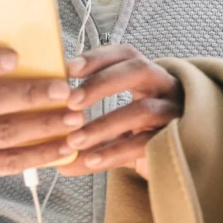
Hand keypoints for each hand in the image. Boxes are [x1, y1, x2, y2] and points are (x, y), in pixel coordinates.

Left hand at [53, 44, 182, 178]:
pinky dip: (114, 152)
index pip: (125, 54)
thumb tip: (45, 140)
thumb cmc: (141, 137)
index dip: (98, 57)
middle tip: (71, 101)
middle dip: (102, 83)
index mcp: (148, 76)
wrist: (176, 167)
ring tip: (74, 141)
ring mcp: (175, 113)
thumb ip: (86, 126)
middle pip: (139, 70)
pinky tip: (90, 161)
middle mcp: (166, 88)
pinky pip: (145, 143)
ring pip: (143, 109)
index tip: (69, 68)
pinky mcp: (176, 140)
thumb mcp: (115, 124)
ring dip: (104, 124)